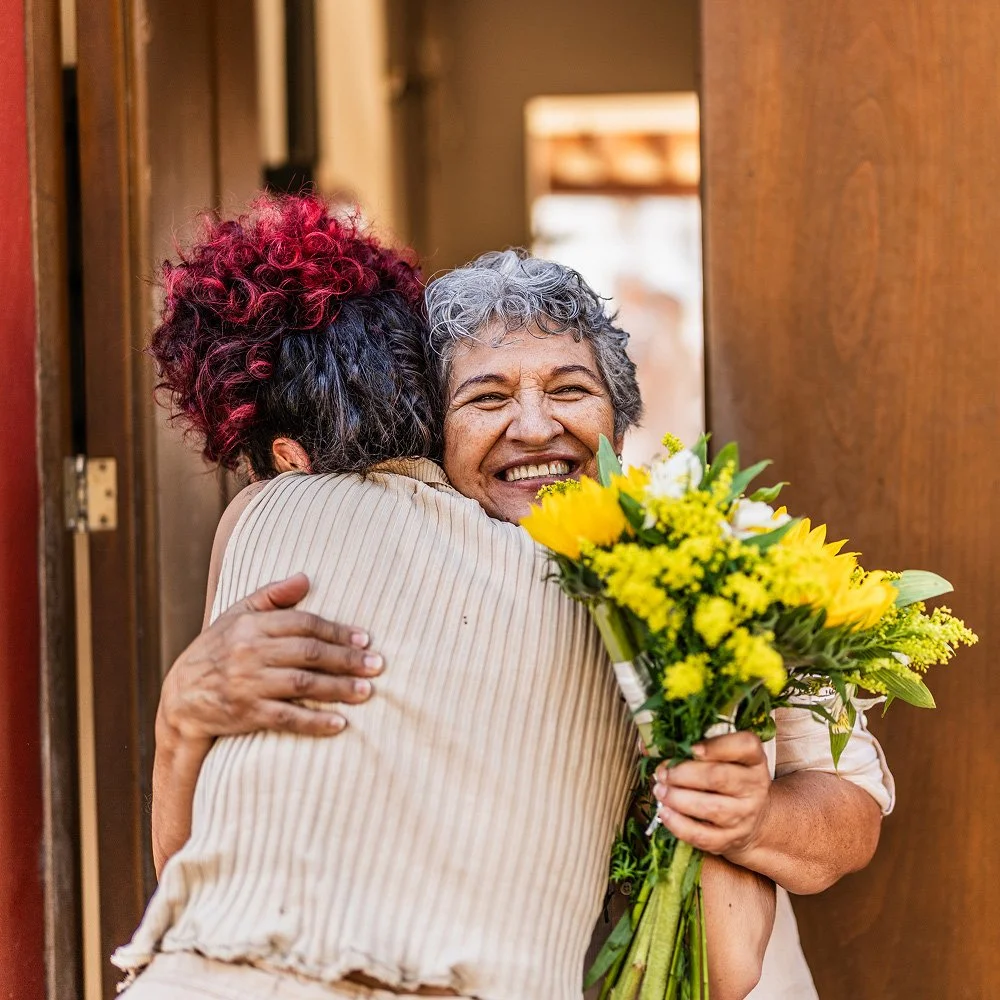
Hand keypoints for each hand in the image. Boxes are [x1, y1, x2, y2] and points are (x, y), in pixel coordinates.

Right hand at [157, 574, 381, 748]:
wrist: (180, 699)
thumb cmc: (218, 651)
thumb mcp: (237, 615)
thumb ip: (272, 596)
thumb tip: (305, 578)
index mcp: (251, 625)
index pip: (304, 624)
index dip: (337, 631)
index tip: (366, 640)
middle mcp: (250, 652)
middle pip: (308, 653)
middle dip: (346, 659)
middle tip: (377, 665)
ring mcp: (247, 684)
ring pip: (302, 684)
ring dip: (338, 688)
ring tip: (366, 692)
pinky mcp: (246, 714)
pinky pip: (286, 717)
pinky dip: (314, 721)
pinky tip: (339, 724)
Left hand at [652, 732, 771, 857]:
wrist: (752, 819)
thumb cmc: (727, 778)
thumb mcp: (720, 757)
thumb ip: (689, 747)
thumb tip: (648, 746)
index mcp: (753, 759)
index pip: (745, 746)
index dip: (717, 746)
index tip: (691, 747)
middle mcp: (754, 786)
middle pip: (718, 777)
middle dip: (683, 773)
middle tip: (662, 772)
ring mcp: (744, 815)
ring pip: (710, 807)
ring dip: (677, 798)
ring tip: (660, 790)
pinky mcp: (730, 840)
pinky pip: (702, 835)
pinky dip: (679, 824)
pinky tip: (664, 813)